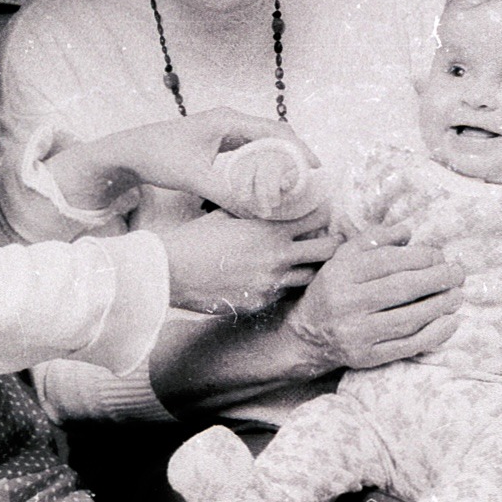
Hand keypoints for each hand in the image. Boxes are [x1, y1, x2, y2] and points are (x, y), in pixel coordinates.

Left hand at [52, 107, 319, 212]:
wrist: (129, 151)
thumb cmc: (159, 157)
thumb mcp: (196, 178)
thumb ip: (226, 194)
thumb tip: (256, 213)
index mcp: (229, 120)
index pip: (275, 130)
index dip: (299, 148)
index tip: (315, 167)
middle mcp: (230, 120)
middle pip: (274, 133)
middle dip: (294, 154)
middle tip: (311, 178)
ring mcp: (223, 129)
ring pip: (262, 141)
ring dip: (279, 158)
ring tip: (296, 181)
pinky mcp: (217, 140)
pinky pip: (249, 148)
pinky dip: (263, 161)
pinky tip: (269, 180)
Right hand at [156, 210, 340, 315]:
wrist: (170, 273)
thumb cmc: (193, 239)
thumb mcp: (224, 214)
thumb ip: (251, 208)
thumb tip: (264, 197)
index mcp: (270, 230)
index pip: (317, 218)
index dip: (325, 214)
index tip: (325, 214)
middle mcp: (277, 258)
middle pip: (327, 251)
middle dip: (332, 245)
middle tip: (329, 241)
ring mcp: (271, 284)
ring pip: (310, 277)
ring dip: (310, 268)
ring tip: (302, 262)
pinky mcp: (260, 303)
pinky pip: (283, 294)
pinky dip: (283, 285)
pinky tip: (272, 278)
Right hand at [282, 223, 464, 371]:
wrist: (308, 334)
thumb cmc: (334, 289)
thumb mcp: (343, 258)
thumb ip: (373, 240)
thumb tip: (407, 231)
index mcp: (342, 273)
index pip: (389, 261)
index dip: (421, 257)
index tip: (440, 256)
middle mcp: (347, 303)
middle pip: (402, 288)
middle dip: (437, 279)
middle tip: (458, 273)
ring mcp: (357, 333)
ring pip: (408, 318)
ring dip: (439, 306)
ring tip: (457, 295)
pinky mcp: (367, 357)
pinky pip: (408, 345)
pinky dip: (434, 334)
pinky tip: (451, 322)